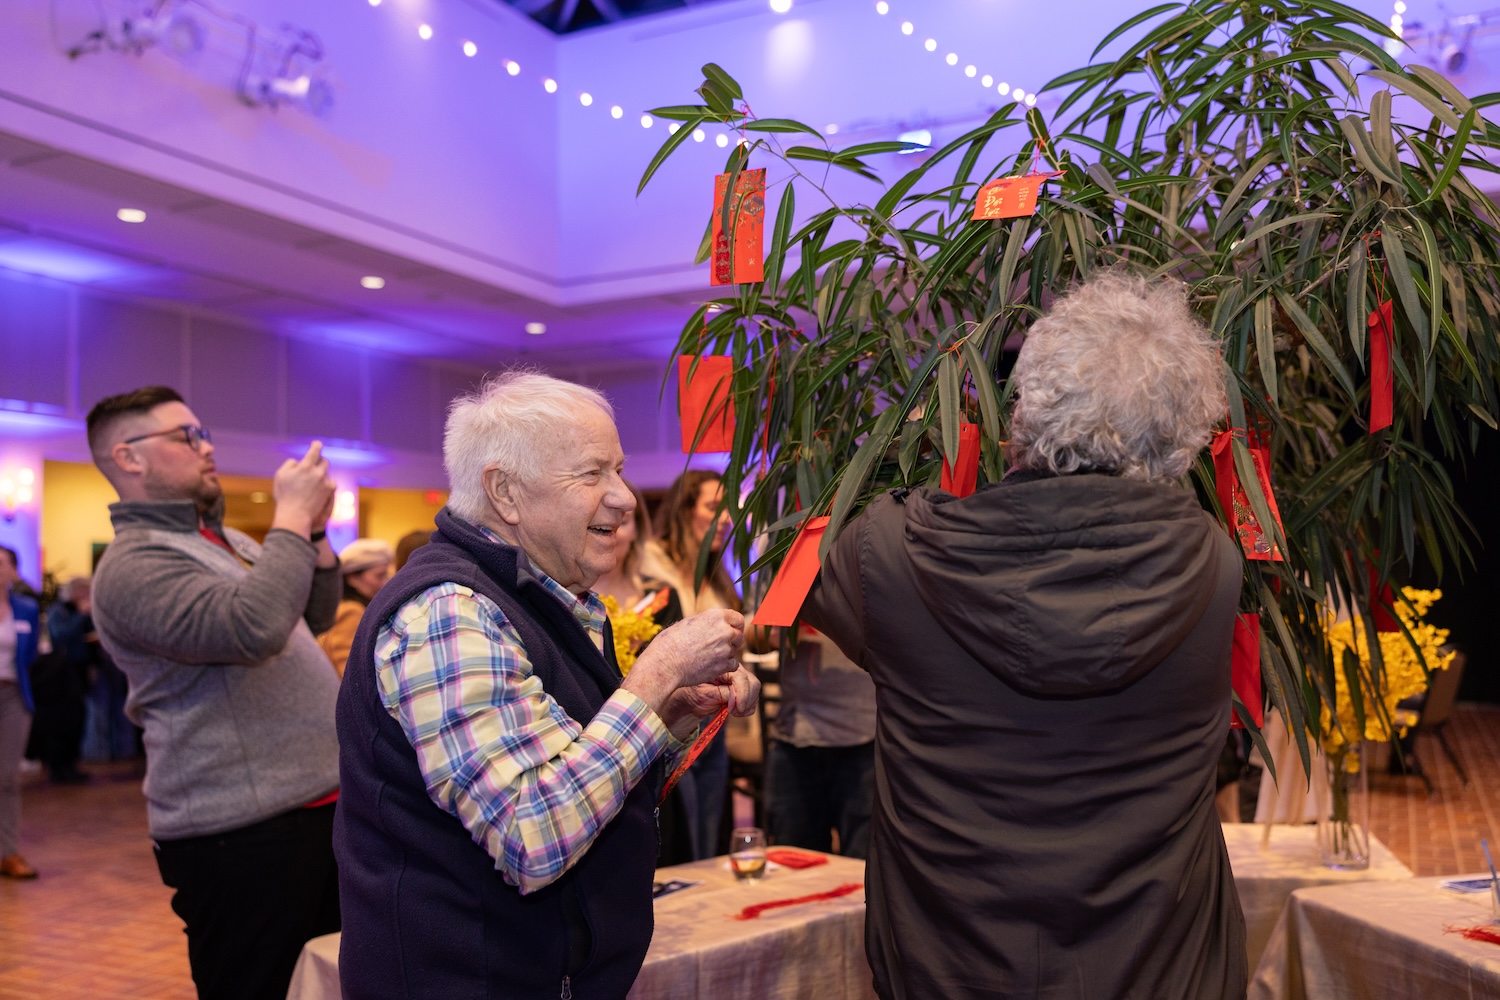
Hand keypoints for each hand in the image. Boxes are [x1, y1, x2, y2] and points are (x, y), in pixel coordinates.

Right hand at [271, 441, 335, 538]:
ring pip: (326, 472)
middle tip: (313, 466)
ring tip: (311, 483)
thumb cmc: (285, 495)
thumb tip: (299, 461)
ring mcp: (325, 481)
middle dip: (319, 462)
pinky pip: (330, 482)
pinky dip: (325, 483)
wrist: (295, 514)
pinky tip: (318, 489)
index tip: (317, 444)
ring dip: (321, 474)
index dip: (316, 445)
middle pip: (324, 461)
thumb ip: (290, 464)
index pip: (315, 450)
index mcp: (305, 466)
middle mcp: (318, 472)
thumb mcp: (281, 475)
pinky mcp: (330, 490)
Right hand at [620, 609, 744, 717]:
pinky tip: (710, 666)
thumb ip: (706, 622)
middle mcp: (724, 630)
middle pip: (738, 636)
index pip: (738, 619)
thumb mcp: (688, 623)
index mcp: (715, 616)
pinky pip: (733, 665)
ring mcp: (726, 648)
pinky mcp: (724, 665)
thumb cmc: (670, 643)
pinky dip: (725, 667)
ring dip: (725, 654)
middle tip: (716, 647)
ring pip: (734, 651)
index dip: (735, 626)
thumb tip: (715, 623)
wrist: (665, 663)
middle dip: (731, 641)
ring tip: (707, 657)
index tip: (732, 631)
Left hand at [660, 666, 760, 741]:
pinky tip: (736, 711)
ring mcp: (740, 680)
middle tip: (734, 711)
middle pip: (753, 683)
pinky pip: (753, 699)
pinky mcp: (742, 690)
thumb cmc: (693, 693)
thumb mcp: (704, 694)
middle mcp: (735, 671)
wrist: (690, 699)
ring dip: (747, 705)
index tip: (736, 709)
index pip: (742, 678)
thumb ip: (722, 694)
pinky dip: (747, 708)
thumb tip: (736, 698)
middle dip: (746, 700)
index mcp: (724, 667)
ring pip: (755, 691)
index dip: (742, 695)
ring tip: (733, 712)